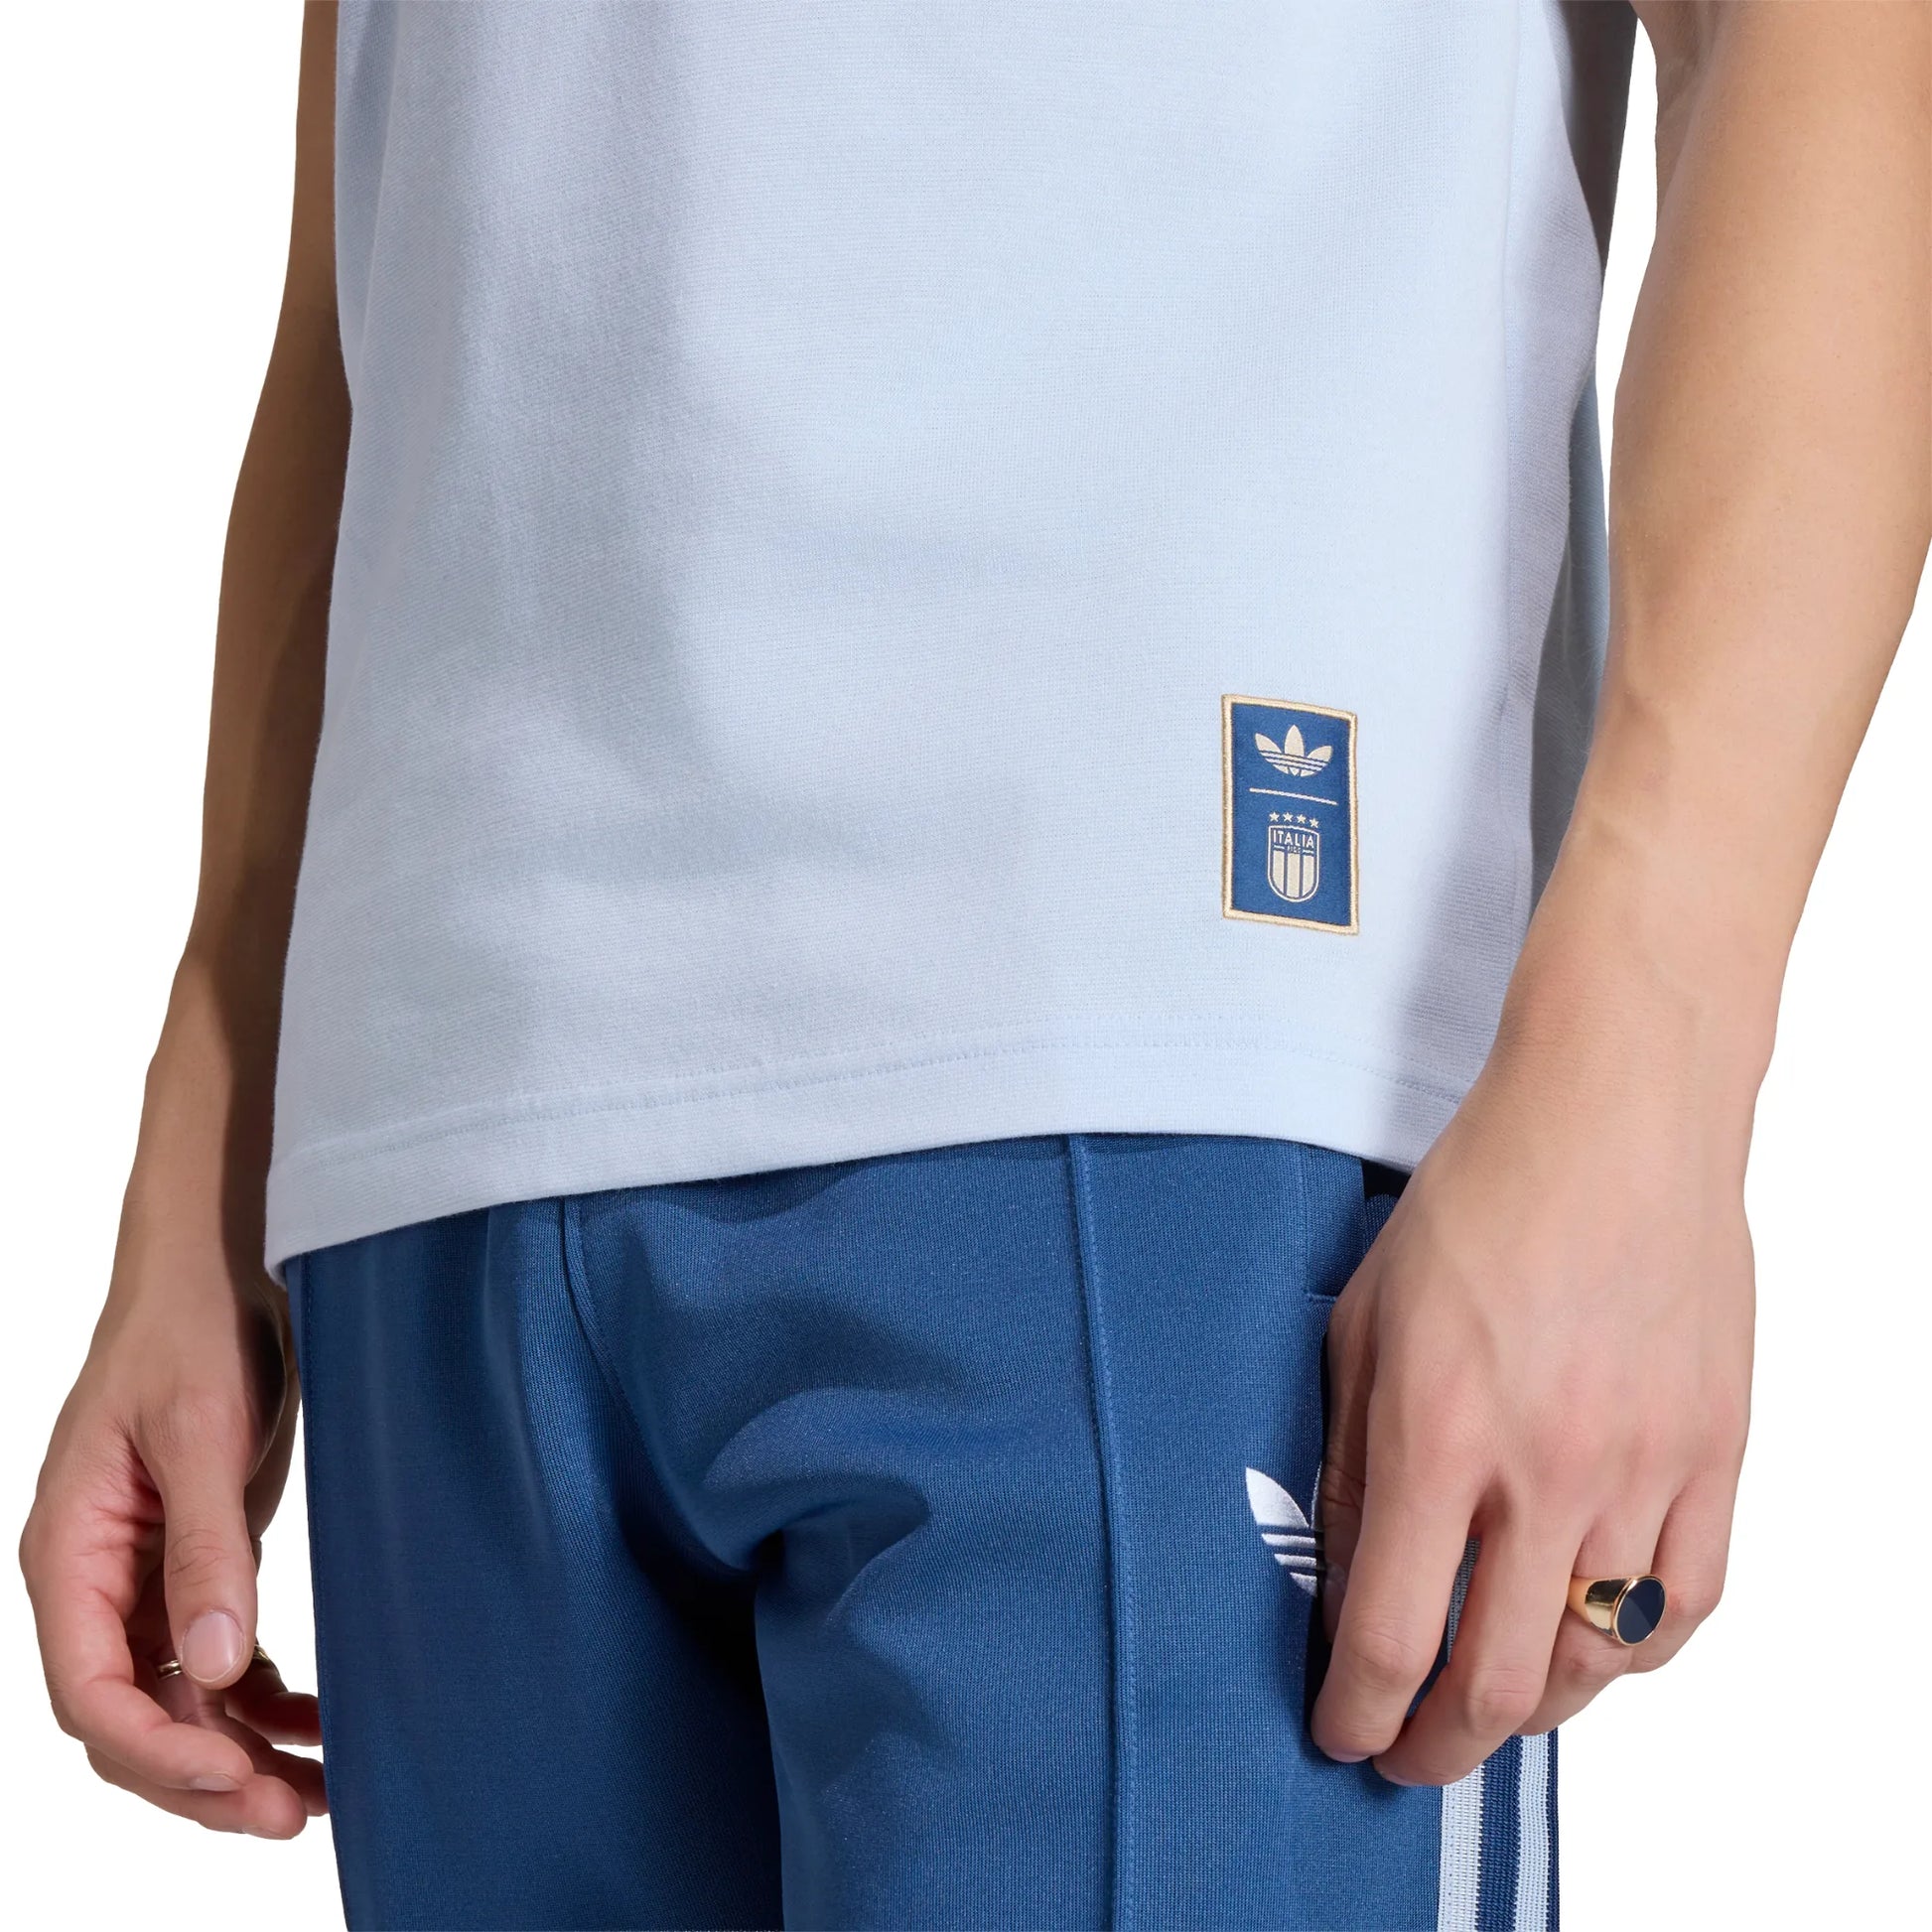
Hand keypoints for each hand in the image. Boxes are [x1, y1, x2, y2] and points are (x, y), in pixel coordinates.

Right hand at [20, 1207, 323, 1835]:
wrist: (219, 1268)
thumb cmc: (191, 1331)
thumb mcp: (202, 1434)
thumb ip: (208, 1551)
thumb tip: (220, 1671)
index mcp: (69, 1553)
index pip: (93, 1692)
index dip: (160, 1752)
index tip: (239, 1783)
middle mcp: (95, 1581)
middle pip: (130, 1719)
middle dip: (203, 1779)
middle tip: (292, 1814)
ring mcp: (143, 1578)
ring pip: (175, 1702)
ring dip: (237, 1755)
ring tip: (316, 1794)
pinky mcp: (192, 1564)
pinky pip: (213, 1661)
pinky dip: (258, 1702)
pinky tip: (311, 1726)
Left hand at [1310, 987, 1754, 1785]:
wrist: (1614, 1122)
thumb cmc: (1479, 1200)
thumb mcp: (1364, 1319)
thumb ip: (1352, 1455)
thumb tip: (1343, 1573)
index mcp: (1441, 1432)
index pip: (1392, 1634)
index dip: (1357, 1711)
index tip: (1338, 1733)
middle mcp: (1548, 1470)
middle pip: (1494, 1680)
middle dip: (1435, 1747)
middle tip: (1403, 1756)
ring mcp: (1646, 1470)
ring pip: (1595, 1662)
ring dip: (1529, 1711)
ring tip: (1486, 1708)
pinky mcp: (1715, 1454)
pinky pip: (1690, 1605)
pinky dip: (1634, 1652)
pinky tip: (1590, 1651)